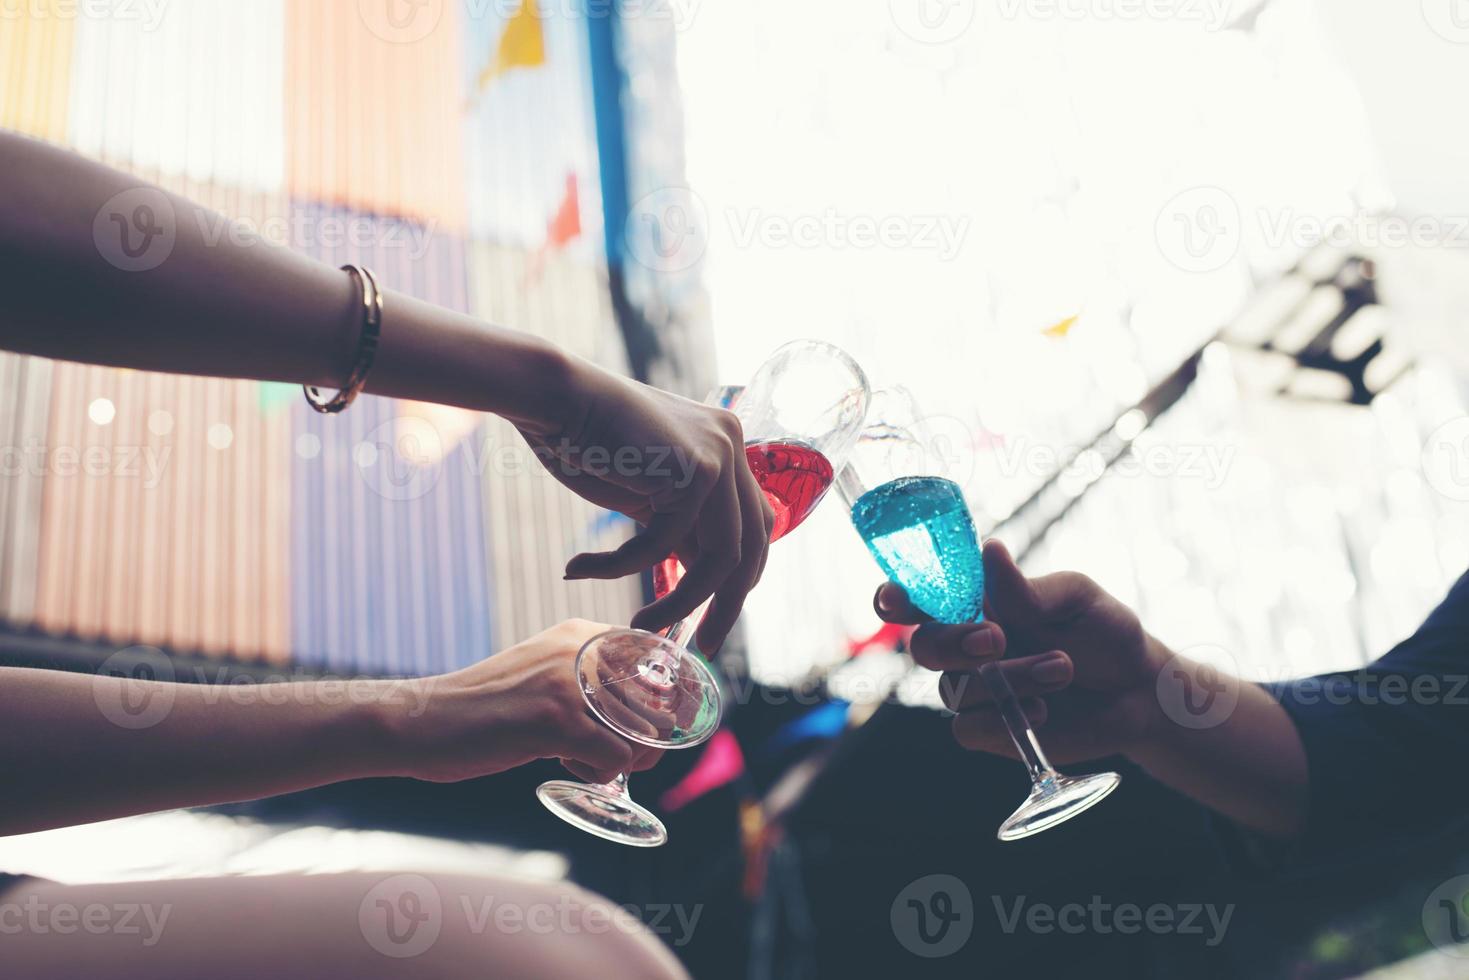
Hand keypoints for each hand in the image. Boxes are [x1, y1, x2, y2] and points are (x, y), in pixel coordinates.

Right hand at [399, 620, 663, 784]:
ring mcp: (572, 685)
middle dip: (642, 744)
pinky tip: (561, 765)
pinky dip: (597, 775)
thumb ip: (585, 681)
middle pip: (660, 707)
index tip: (628, 728)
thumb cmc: (481, 709)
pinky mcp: (558, 721)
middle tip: (602, 754)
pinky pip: (617, 759)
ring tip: (577, 759)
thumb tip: (641, 715)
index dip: (655, 705)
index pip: (657, 664)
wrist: (420, 720)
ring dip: (620, 761)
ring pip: (646, 736)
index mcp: (581, 634)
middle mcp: (583, 650)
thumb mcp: (542, 676)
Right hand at [528, 360, 774, 652]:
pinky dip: (620, 565)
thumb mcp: (646, 493)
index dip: (739, 578)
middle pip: (752, 546)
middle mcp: (732, 447)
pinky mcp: (694, 470)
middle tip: (704, 645)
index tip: (714, 619)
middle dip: (728, 603)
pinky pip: (661, 543)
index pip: (755, 527)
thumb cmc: (585, 441)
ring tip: (643, 622)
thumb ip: (678, 523)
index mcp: (726, 449)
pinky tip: (581, 567)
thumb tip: (700, 578)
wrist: (552, 398)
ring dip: (680, 600)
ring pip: (720, 555)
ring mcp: (719, 455)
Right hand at [874, 540, 1167, 764]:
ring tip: (1063, 669)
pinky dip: (1002, 720)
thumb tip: (991, 551)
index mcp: (977, 604)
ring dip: (1009, 679)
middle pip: (923, 646)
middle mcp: (966, 645)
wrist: (1139, 691)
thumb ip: (1030, 588)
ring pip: (955, 689)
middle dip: (954, 642)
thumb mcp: (1077, 598)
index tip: (897, 601)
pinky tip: (1043, 709)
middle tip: (999, 639)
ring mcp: (975, 689)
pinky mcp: (990, 729)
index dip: (895, 598)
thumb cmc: (1105, 632)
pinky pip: (967, 729)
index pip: (918, 598)